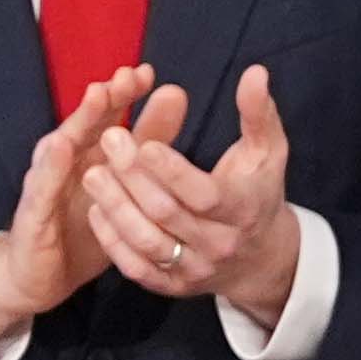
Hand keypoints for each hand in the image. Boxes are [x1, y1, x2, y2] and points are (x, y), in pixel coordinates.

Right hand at [0, 66, 185, 353]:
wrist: (39, 276)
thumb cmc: (80, 228)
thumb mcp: (122, 187)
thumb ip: (147, 141)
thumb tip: (175, 96)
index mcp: (88, 155)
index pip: (107, 117)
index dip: (125, 95)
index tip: (148, 74)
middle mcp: (65, 163)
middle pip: (86, 124)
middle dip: (106, 97)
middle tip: (127, 76)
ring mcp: (46, 185)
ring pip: (61, 147)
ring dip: (79, 120)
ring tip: (98, 96)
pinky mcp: (32, 214)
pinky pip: (42, 189)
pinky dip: (50, 167)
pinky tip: (61, 147)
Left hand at [81, 62, 301, 325]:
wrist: (261, 258)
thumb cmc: (259, 192)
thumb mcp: (268, 151)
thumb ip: (258, 113)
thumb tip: (254, 72)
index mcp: (242, 210)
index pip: (204, 195)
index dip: (172, 170)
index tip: (145, 141)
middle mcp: (219, 245)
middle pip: (168, 214)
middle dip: (134, 176)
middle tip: (109, 140)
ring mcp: (195, 269)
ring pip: (148, 243)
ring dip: (116, 207)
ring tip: (92, 172)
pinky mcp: (174, 287)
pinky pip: (137, 268)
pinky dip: (113, 241)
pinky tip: (96, 210)